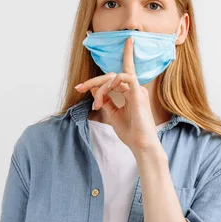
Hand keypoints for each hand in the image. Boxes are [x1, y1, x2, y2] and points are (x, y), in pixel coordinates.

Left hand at [74, 36, 159, 153]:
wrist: (141, 145)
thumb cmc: (130, 132)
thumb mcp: (112, 114)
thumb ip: (105, 100)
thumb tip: (95, 88)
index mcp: (131, 93)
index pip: (116, 76)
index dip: (99, 77)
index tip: (80, 86)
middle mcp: (135, 89)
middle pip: (111, 76)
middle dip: (93, 81)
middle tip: (79, 88)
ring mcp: (138, 90)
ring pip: (114, 77)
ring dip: (100, 86)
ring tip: (96, 104)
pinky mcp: (139, 94)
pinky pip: (126, 77)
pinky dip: (113, 82)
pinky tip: (106, 91)